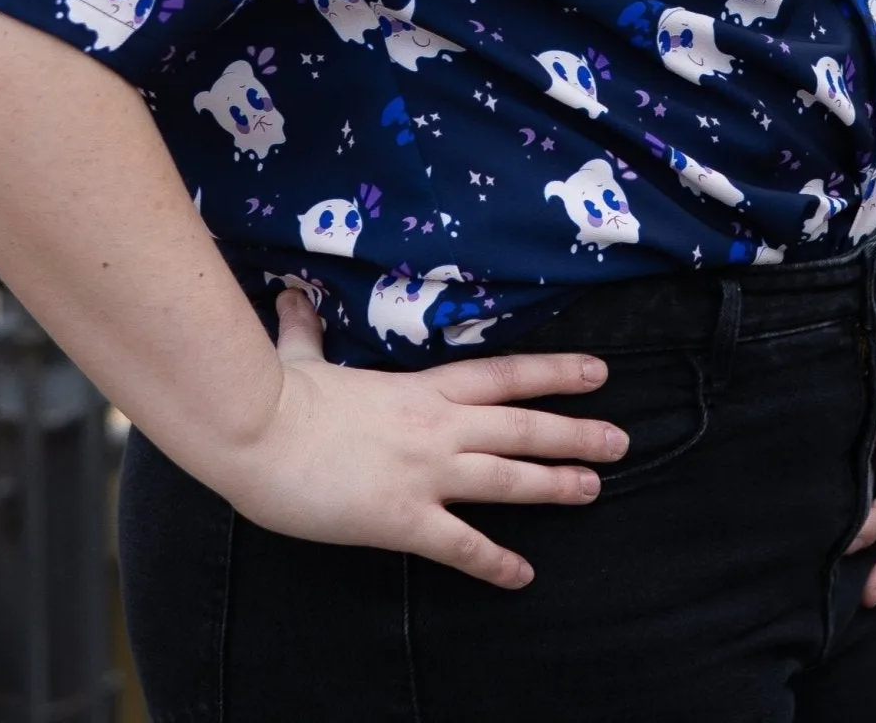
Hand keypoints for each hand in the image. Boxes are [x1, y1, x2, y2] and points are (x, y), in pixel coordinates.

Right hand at [222, 288, 626, 589]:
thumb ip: (306, 332)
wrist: (256, 431)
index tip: (597, 372)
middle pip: (521, 426)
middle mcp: (436, 426)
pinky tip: (521, 576)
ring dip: (555, 485)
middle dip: (574, 433)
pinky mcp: (403, 518)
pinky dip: (494, 562)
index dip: (554, 373)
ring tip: (595, 488)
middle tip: (620, 439)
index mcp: (420, 388)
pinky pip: (460, 545)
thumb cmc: (276, 395)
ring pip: (507, 477)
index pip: (503, 375)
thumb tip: (289, 299)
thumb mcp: (301, 357)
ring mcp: (425, 472)